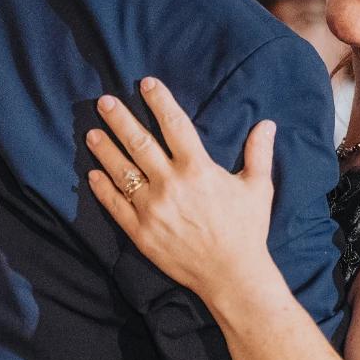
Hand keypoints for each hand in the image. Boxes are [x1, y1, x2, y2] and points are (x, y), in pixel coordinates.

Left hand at [86, 77, 278, 305]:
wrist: (232, 276)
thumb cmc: (247, 230)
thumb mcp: (258, 188)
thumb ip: (259, 153)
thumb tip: (268, 124)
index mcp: (197, 168)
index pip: (173, 124)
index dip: (159, 100)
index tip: (145, 83)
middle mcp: (170, 184)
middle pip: (138, 142)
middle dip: (120, 119)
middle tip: (104, 102)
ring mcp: (152, 208)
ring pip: (121, 171)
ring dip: (105, 149)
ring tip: (91, 133)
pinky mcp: (140, 232)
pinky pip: (115, 206)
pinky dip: (102, 189)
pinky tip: (93, 174)